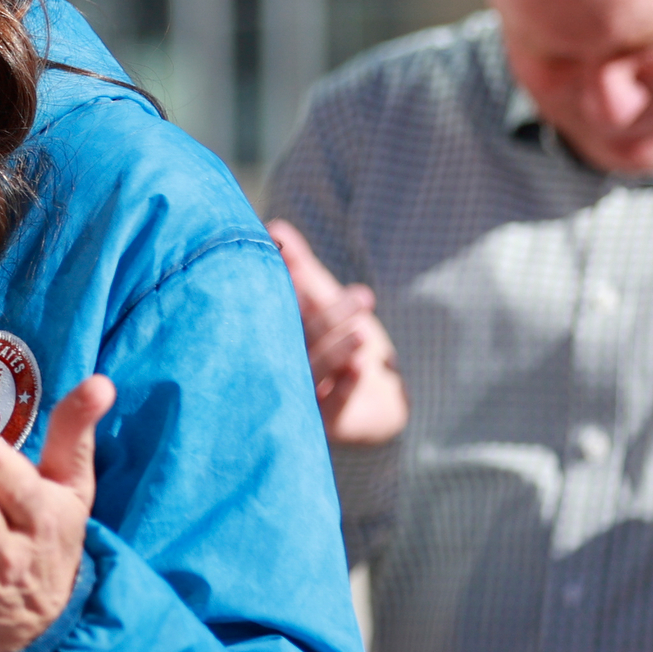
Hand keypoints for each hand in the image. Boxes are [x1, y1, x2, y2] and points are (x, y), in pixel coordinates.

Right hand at [268, 219, 407, 445]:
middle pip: (300, 341)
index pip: (279, 312)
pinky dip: (344, 389)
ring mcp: (298, 398)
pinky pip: (331, 409)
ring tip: (361, 334)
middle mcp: (280, 367)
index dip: (287, 289)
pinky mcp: (322, 425)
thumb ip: (299, 268)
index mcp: (277, 336)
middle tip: (362, 297)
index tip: (294, 262)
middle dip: (328, 318)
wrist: (378, 405)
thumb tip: (275, 226)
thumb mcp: (321, 300)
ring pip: (311, 373)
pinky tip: (359, 369)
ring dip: (334, 352)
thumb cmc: (342, 343)